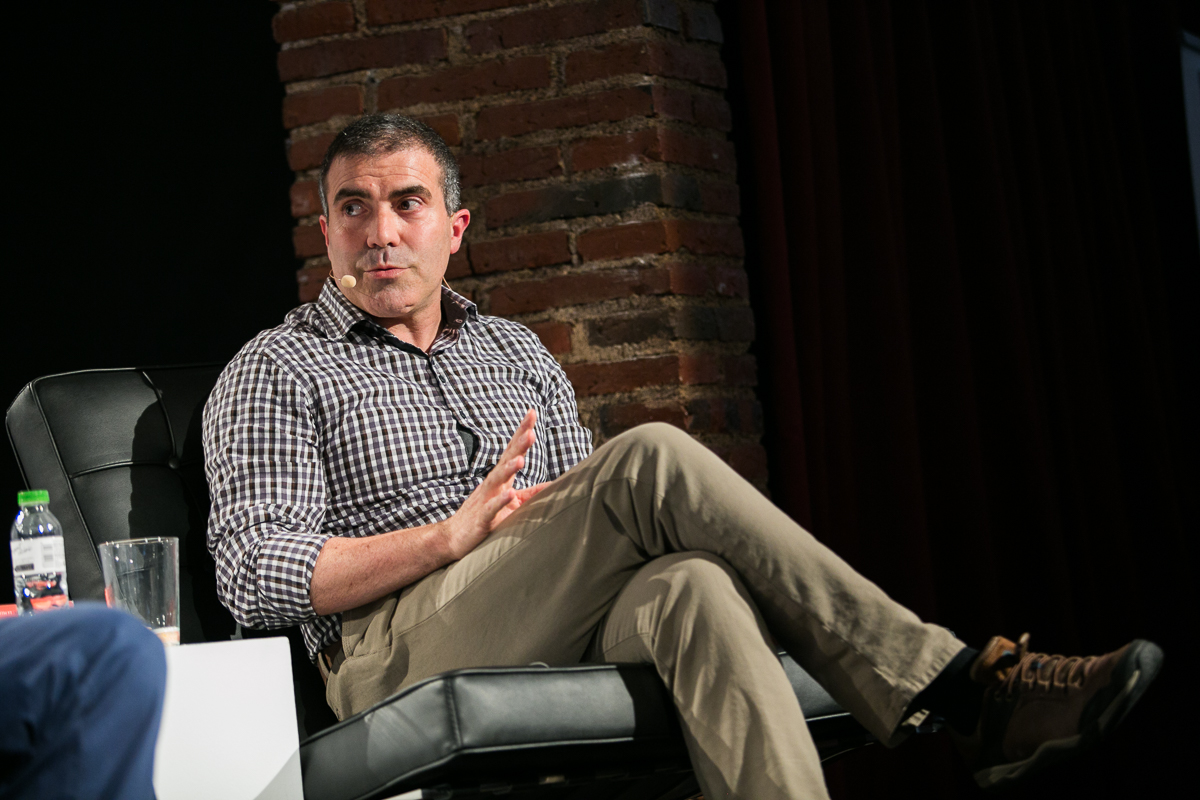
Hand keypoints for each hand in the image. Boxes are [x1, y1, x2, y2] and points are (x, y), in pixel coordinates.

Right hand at [439, 410, 549, 560]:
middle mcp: (493, 485)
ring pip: (498, 481)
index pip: (513, 450)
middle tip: (531, 430)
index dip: (522, 432)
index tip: (532, 412)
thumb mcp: (512, 503)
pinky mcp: (482, 520)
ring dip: (509, 469)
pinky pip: (491, 509)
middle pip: (507, 460)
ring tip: (521, 460)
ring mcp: (486, 500)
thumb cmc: (486, 517)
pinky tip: (509, 494)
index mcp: (502, 479)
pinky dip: (500, 501)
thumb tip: (555, 485)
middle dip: (518, 444)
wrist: (454, 538)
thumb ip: (532, 493)